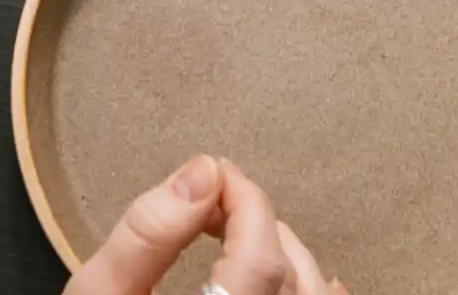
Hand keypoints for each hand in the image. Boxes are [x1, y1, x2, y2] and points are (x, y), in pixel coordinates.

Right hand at [66, 156, 346, 294]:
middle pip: (292, 285)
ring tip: (251, 236)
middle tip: (220, 201)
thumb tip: (202, 173)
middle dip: (264, 227)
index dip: (246, 202)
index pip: (260, 260)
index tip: (217, 174)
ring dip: (292, 263)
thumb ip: (146, 235)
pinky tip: (311, 285)